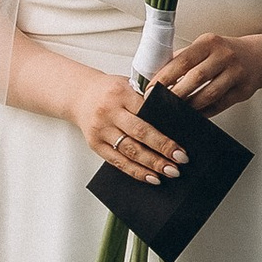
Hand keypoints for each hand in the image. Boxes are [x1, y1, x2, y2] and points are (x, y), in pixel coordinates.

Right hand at [71, 70, 188, 186]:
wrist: (79, 95)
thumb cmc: (109, 91)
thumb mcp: (128, 85)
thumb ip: (147, 99)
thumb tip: (175, 121)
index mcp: (121, 93)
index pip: (148, 111)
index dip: (165, 128)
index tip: (181, 140)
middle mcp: (109, 112)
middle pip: (140, 132)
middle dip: (162, 148)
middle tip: (181, 159)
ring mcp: (101, 130)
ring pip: (129, 151)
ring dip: (152, 164)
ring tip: (170, 171)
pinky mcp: (95, 145)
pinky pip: (117, 162)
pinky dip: (136, 171)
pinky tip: (151, 177)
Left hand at [153, 29, 261, 119]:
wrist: (258, 58)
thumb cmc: (225, 53)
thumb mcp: (205, 47)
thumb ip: (183, 59)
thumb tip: (155, 74)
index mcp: (209, 43)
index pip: (183, 60)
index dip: (165, 76)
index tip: (151, 88)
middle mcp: (224, 56)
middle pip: (195, 78)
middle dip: (175, 93)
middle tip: (160, 103)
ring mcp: (236, 73)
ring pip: (209, 94)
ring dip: (190, 105)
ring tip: (175, 111)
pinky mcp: (243, 90)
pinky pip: (220, 105)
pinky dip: (205, 112)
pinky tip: (194, 114)